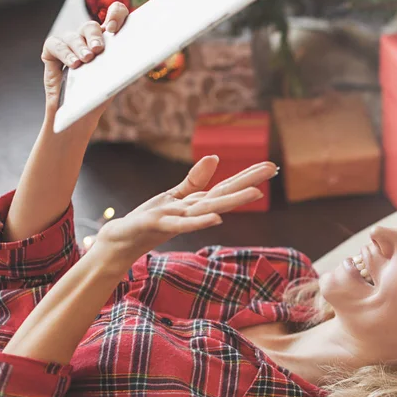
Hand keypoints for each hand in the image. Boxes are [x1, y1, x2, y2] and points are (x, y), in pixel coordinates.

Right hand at [42, 1, 128, 122]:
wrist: (80, 116)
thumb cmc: (100, 96)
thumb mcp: (115, 81)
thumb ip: (125, 67)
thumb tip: (142, 60)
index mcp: (109, 40)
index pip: (115, 15)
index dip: (116, 14)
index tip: (114, 28)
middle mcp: (88, 38)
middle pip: (91, 26)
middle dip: (95, 36)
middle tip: (98, 50)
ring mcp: (70, 43)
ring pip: (74, 35)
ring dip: (80, 47)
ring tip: (86, 60)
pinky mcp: (52, 51)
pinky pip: (55, 44)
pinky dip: (64, 53)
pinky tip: (73, 64)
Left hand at [94, 156, 276, 271]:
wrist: (123, 239)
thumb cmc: (151, 219)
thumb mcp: (175, 195)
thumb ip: (196, 179)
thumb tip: (214, 157)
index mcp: (197, 202)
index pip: (226, 186)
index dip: (248, 175)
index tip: (271, 166)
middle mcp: (194, 211)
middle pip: (225, 194)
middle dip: (249, 182)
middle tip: (273, 169)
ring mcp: (180, 219)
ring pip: (211, 208)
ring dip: (233, 202)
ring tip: (257, 193)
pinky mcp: (162, 226)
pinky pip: (184, 225)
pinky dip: (201, 223)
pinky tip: (217, 219)